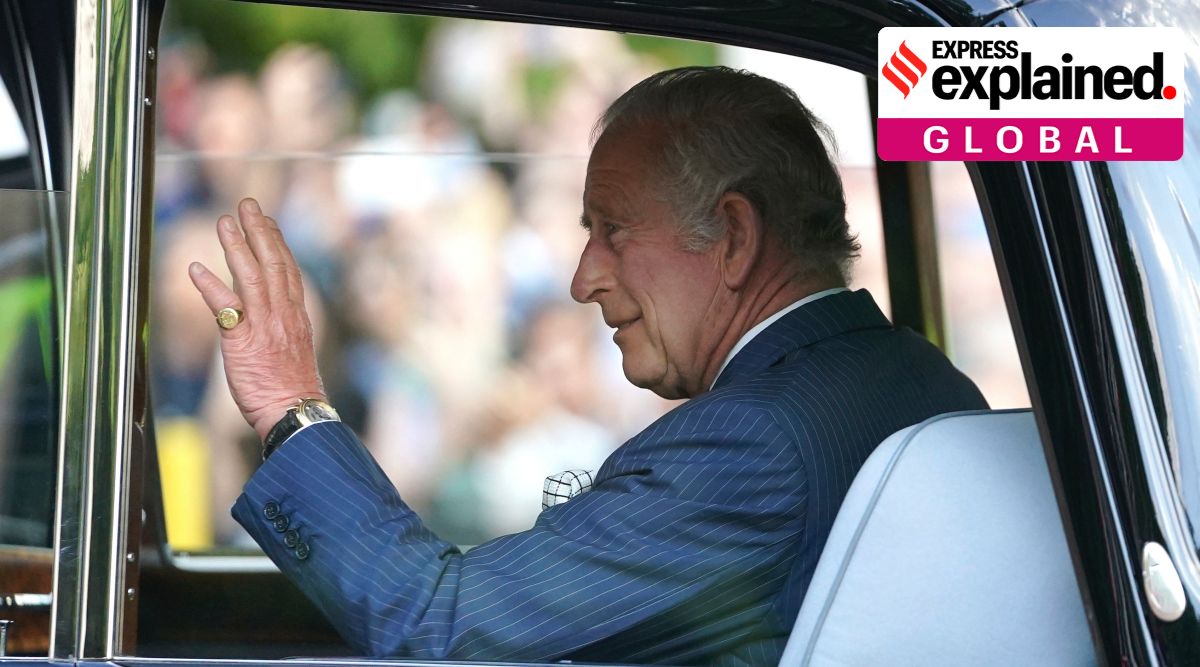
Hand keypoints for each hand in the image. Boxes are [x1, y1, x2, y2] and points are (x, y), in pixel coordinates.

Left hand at [188, 198, 325, 439]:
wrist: (294, 412)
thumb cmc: (292, 388)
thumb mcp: (293, 348)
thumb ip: (280, 324)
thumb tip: (264, 308)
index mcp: (296, 315)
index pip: (289, 270)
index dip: (277, 242)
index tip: (267, 221)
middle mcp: (283, 314)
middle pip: (273, 263)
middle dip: (259, 231)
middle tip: (246, 205)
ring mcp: (265, 326)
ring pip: (252, 277)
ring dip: (237, 247)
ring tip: (224, 221)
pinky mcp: (243, 342)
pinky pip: (226, 309)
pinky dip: (211, 286)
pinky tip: (196, 268)